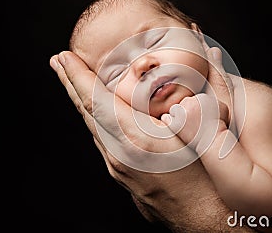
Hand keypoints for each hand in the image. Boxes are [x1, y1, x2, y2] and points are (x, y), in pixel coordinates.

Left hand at [49, 51, 255, 232]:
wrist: (210, 225)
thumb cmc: (214, 182)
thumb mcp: (208, 132)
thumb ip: (203, 93)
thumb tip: (209, 55)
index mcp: (138, 140)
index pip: (97, 100)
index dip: (78, 76)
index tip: (63, 57)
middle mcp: (120, 156)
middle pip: (87, 113)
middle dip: (71, 84)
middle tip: (57, 62)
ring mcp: (120, 170)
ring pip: (94, 129)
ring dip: (82, 103)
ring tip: (73, 84)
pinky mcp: (125, 178)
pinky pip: (104, 143)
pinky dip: (96, 122)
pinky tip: (99, 116)